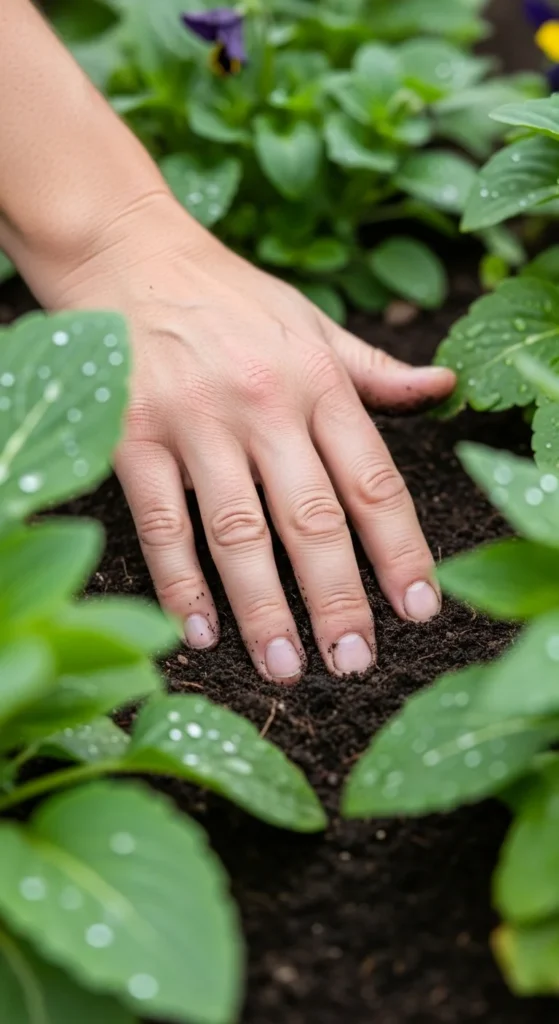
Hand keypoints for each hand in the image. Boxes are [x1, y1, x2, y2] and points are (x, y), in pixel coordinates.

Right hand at [50, 193, 454, 682]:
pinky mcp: (133, 437)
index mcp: (318, 381)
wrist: (127, 251)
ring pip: (239, 533)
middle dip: (339, 599)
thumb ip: (375, 370)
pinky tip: (201, 632)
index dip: (402, 550)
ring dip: (264, 609)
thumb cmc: (228, 297)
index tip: (421, 608)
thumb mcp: (312, 323)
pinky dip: (181, 584)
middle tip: (355, 662)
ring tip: (287, 667)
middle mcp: (264, 404)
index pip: (374, 480)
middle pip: (313, 520)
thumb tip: (444, 386)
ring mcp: (195, 422)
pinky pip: (163, 524)